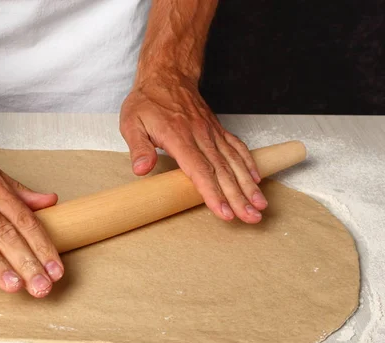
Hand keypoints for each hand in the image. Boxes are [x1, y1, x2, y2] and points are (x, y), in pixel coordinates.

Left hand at [120, 72, 267, 223]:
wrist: (166, 75)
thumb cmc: (147, 101)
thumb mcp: (132, 122)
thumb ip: (138, 147)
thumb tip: (141, 169)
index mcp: (179, 137)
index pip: (199, 170)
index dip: (212, 193)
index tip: (224, 212)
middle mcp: (200, 136)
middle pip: (223, 171)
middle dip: (238, 197)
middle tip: (251, 218)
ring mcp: (212, 133)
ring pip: (234, 162)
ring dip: (248, 186)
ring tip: (259, 206)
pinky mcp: (217, 130)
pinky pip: (237, 148)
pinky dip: (248, 164)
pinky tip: (256, 180)